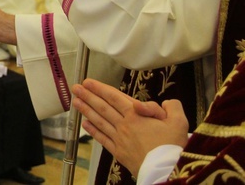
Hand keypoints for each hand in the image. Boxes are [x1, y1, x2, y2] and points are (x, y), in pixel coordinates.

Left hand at [71, 78, 188, 175]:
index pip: (114, 97)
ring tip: (75, 101)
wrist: (168, 171)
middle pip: (103, 107)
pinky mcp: (119, 152)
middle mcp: (124, 125)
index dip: (100, 88)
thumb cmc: (173, 147)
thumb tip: (166, 103)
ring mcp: (120, 139)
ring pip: (100, 121)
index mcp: (136, 115)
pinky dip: (93, 131)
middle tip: (76, 88)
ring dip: (86, 110)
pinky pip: (103, 139)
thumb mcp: (178, 122)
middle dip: (88, 96)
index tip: (88, 82)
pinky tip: (85, 124)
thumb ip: (172, 107)